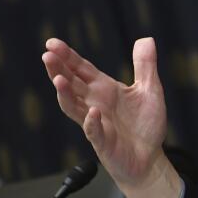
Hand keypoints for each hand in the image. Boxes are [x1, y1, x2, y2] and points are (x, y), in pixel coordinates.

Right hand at [42, 37, 181, 197]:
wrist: (150, 159)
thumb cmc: (146, 125)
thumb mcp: (150, 89)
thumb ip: (145, 65)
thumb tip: (146, 38)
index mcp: (104, 89)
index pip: (81, 69)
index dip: (67, 56)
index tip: (51, 42)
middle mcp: (95, 103)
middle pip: (71, 84)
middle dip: (58, 70)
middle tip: (47, 55)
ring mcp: (96, 123)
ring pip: (73, 107)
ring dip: (65, 94)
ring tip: (59, 79)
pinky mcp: (104, 142)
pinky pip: (94, 131)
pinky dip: (91, 122)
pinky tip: (92, 112)